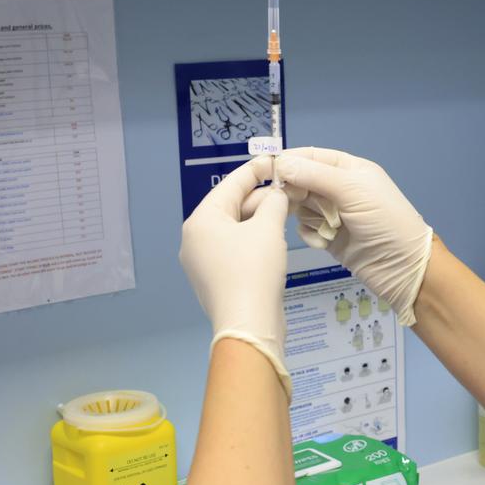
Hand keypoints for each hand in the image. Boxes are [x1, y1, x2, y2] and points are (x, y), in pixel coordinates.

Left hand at [180, 157, 292, 398]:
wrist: (248, 324)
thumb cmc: (254, 270)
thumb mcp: (269, 228)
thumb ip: (274, 202)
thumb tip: (277, 194)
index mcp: (201, 221)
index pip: (230, 185)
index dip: (255, 170)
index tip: (276, 160)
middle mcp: (195, 238)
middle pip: (231, 207)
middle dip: (260, 198)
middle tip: (289, 190)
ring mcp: (202, 261)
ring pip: (235, 229)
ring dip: (260, 219)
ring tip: (286, 212)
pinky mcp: (216, 279)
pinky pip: (236, 249)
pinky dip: (255, 239)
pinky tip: (275, 239)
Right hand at [268, 147, 433, 326]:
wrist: (403, 266)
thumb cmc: (385, 220)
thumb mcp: (353, 191)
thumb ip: (315, 176)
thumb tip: (281, 163)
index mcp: (349, 169)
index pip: (312, 156)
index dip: (289, 160)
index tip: (264, 169)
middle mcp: (340, 188)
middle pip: (302, 181)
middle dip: (293, 191)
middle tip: (284, 202)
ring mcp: (333, 213)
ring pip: (300, 206)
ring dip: (304, 216)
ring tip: (318, 225)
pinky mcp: (329, 237)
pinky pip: (306, 229)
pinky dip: (310, 234)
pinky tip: (324, 241)